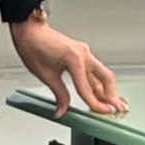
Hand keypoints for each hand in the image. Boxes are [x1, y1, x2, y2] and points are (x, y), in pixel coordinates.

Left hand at [10, 15, 127, 118]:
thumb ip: (59, 94)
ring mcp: (84, 52)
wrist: (29, 30)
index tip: (102, 113)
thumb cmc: (33, 46)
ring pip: (102, 74)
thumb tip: (62, 110)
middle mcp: (83, 54)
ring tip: (110, 104)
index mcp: (74, 59)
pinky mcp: (81, 53)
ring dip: (106, 89)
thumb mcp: (45, 75)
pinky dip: (97, 82)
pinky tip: (98, 92)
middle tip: (116, 109)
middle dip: (111, 95)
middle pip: (106, 78)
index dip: (95, 104)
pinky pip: (93, 70)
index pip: (87, 88)